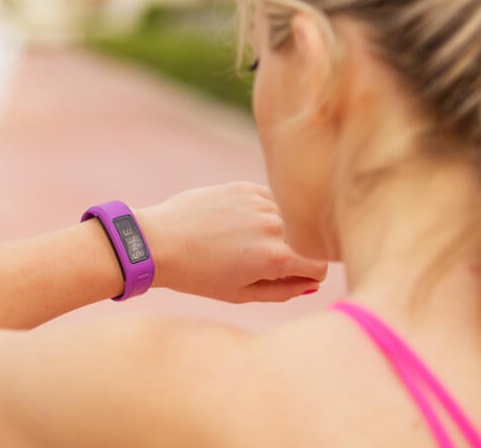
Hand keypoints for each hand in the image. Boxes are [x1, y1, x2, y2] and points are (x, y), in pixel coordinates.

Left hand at [135, 182, 326, 302]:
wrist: (159, 242)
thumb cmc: (198, 275)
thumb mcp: (242, 294)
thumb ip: (284, 291)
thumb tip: (313, 284)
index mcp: (276, 258)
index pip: (320, 264)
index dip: (308, 274)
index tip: (290, 276)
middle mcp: (275, 226)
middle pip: (303, 242)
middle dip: (287, 251)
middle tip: (249, 259)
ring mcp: (260, 203)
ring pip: (287, 219)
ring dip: (272, 230)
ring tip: (235, 241)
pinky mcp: (245, 187)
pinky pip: (269, 201)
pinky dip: (258, 212)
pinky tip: (230, 223)